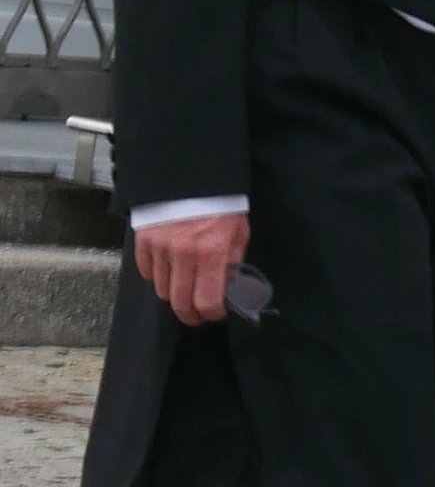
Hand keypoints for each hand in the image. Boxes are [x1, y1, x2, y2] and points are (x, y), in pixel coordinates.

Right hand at [134, 212, 250, 326]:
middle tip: (198, 314)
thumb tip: (229, 287)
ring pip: (162, 291)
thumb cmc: (221, 201)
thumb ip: (234, 260)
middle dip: (192, 315)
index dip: (213, 314)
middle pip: (181, 304)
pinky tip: (169, 268)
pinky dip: (157, 276)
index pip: (208, 302)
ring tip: (185, 286)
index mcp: (212, 251)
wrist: (191, 171)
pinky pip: (147, 272)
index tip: (216, 312)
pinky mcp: (144, 241)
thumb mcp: (239, 230)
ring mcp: (160, 248)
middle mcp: (184, 254)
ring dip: (175, 294)